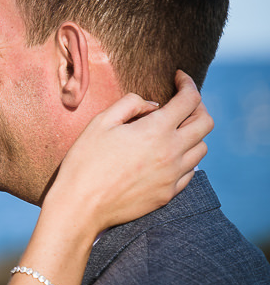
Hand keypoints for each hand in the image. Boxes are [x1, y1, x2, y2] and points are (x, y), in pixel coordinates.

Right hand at [47, 71, 212, 232]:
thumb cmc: (84, 162)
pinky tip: (167, 156)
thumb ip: (130, 104)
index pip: (189, 99)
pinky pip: (190, 172)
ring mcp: (173, 175)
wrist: (80, 206)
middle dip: (197, 107)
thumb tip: (152, 105)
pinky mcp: (168, 194)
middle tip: (180, 104)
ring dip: (192, 134)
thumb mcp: (100, 123)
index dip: (187, 83)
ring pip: (201, 148)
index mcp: (156, 130)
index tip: (178, 77)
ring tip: (172, 132)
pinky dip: (184, 159)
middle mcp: (172, 152)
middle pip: (205, 122)